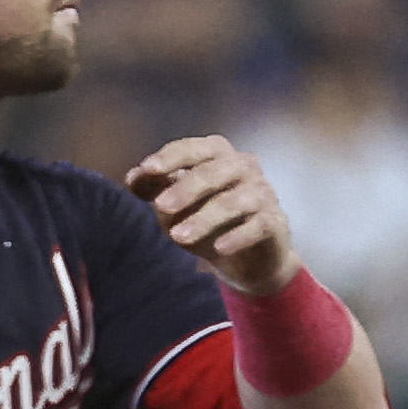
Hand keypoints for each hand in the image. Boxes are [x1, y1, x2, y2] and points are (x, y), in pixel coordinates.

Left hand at [127, 134, 298, 293]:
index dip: (170, 158)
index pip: (193, 149)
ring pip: (235, 201)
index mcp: (217, 155)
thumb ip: (154, 188)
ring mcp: (263, 192)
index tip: (147, 170)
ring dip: (205, 218)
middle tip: (161, 208)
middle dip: (186, 188)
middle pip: (215, 171)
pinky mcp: (274, 221)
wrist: (246, 259)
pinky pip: (258, 225)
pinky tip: (219, 249)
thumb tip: (133, 177)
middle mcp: (244, 166)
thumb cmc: (207, 222)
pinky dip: (238, 236)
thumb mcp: (174, 207)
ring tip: (178, 238)